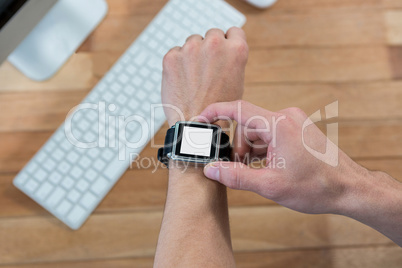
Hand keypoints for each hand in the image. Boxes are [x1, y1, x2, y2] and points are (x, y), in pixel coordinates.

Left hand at [161, 27, 247, 126]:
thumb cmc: (219, 110)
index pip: (233, 31)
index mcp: (236, 50)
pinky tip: (183, 81)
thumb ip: (230, 60)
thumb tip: (221, 48)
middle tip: (207, 70)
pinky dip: (177, 64)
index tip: (223, 53)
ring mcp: (192, 49)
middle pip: (212, 34)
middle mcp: (215, 44)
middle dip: (210, 49)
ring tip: (195, 79)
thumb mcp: (237, 82)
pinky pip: (176, 52)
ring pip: (193, 42)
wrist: (197, 127)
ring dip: (193, 55)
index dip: (228, 43)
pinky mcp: (172, 57)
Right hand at [199, 100, 370, 214]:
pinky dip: (261, 148)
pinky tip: (264, 166)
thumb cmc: (316, 186)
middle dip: (236, 146)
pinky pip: (270, 134)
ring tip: (254, 171)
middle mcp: (286, 117)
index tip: (200, 119)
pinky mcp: (297, 129)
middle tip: (236, 168)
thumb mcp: (269, 185)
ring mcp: (293, 122)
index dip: (214, 112)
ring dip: (249, 149)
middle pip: (246, 125)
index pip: (237, 109)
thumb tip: (211, 170)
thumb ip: (235, 176)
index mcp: (278, 125)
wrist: (350, 188)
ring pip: (258, 131)